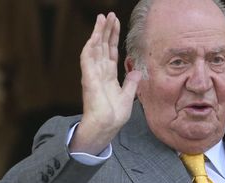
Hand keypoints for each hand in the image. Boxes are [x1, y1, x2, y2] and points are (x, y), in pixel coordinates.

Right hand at [69, 12, 140, 154]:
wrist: (107, 126)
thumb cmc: (115, 115)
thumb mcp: (128, 96)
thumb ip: (131, 83)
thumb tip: (137, 71)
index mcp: (109, 76)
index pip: (110, 52)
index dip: (113, 38)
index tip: (116, 24)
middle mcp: (100, 72)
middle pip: (103, 46)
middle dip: (106, 30)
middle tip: (109, 15)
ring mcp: (93, 73)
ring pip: (94, 47)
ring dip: (98, 32)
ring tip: (102, 18)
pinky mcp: (89, 77)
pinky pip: (88, 57)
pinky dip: (91, 45)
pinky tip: (95, 34)